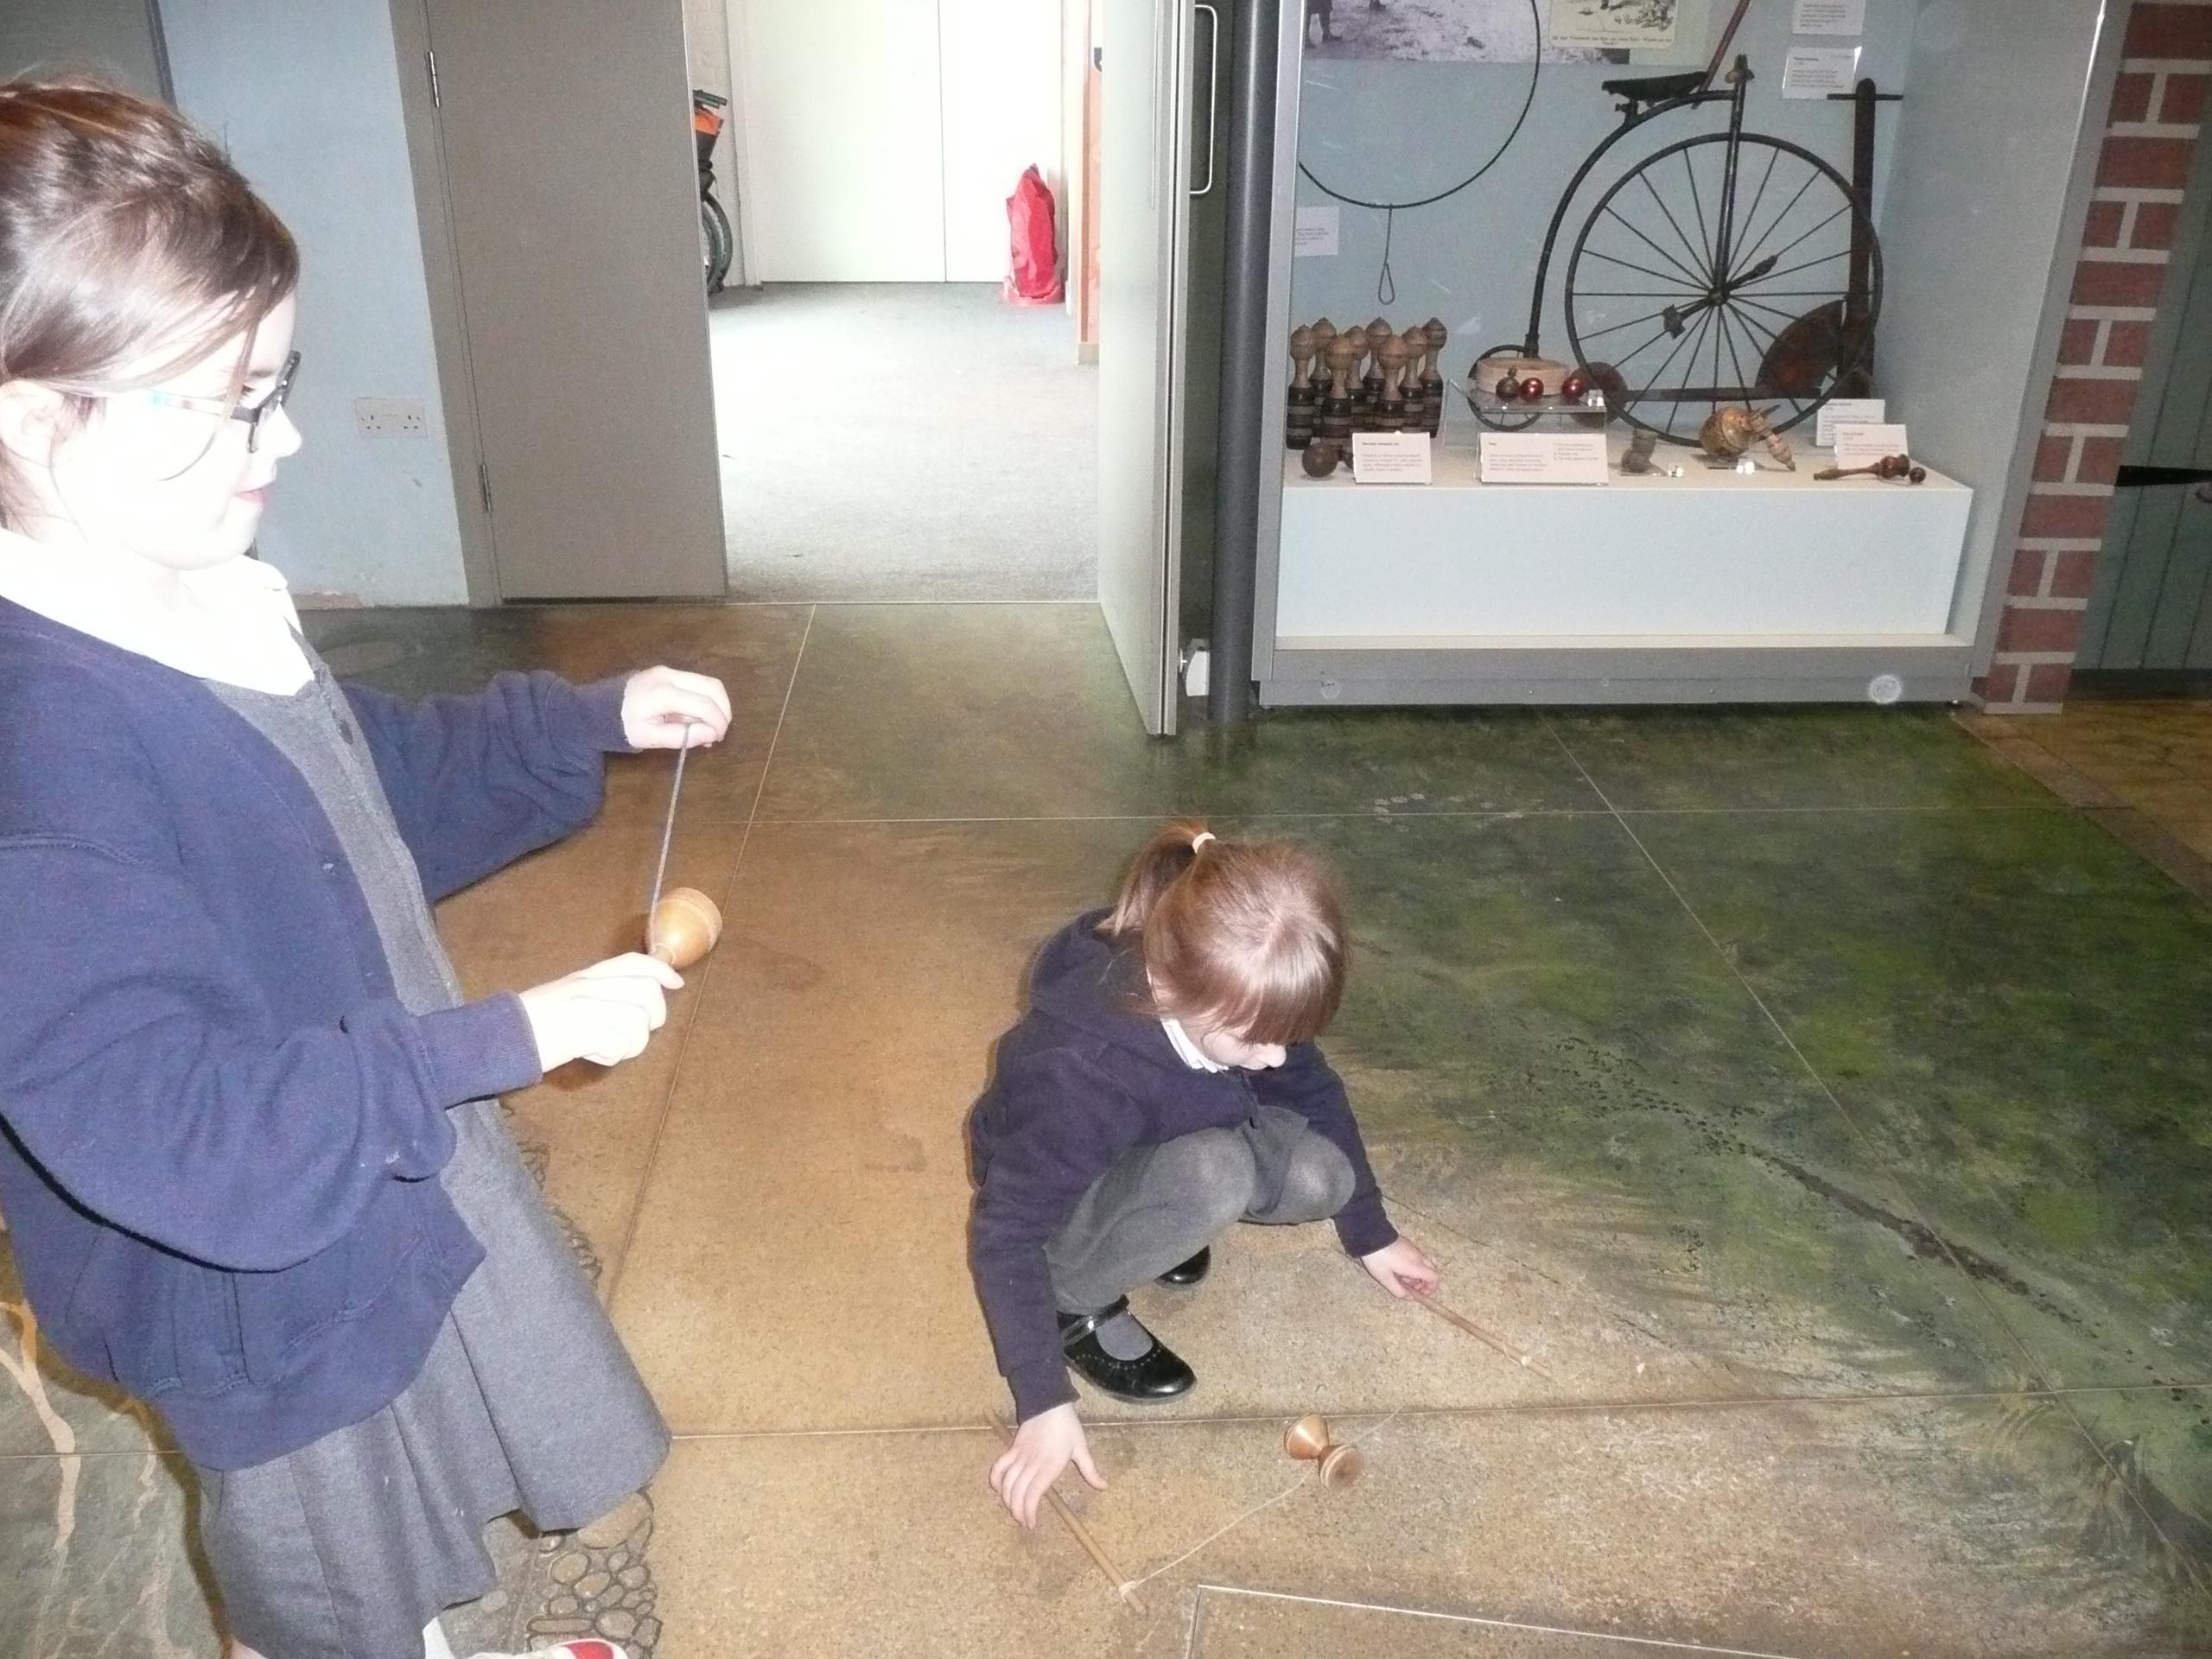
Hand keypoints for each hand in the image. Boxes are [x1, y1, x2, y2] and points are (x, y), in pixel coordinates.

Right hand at [517, 954, 682, 1070]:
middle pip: (647, 992)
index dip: (660, 970)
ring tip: (605, 1046)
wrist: (500, 1036)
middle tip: (633, 1031)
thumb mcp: (567, 995)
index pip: (633, 962)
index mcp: (587, 976)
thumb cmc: (534, 1022)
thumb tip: (637, 1002)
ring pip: (639, 1024)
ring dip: (629, 1044)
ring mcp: (587, 1008)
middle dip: (652, 1017)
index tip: (676, 983)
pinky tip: (591, 1053)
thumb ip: (600, 993)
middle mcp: (590, 987)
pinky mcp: (582, 1032)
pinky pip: (620, 1046)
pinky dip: (612, 1056)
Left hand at [622, 666, 730, 750]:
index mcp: (663, 693)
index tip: (718, 738)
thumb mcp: (649, 738)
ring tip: (709, 726)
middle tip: (720, 731)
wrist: (596, 708)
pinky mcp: (667, 672)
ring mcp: (668, 671)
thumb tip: (712, 734)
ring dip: (716, 703)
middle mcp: (669, 676)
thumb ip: (682, 736)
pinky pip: (696, 683)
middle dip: (723, 709)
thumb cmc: (622, 726)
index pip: (704, 704)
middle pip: (713, 686)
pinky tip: (697, 717)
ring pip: (708, 682)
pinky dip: (705, 698)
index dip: (718, 722)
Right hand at [990, 1403, 1104, 1528]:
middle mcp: (1031, 1463)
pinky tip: (998, 1489)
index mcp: (1049, 1465)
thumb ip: (1090, 1470)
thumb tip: (1103, 1486)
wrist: (1049, 1403)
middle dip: (1017, 1511)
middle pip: (1017, 1492)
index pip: (1033, 1493)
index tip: (1031, 1523)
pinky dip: (996, 1479)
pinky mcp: (1012, 1448)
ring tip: (1014, 1510)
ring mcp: (1020, 1456)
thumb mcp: (1081, 1448)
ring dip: (1007, 1499)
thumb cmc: (1067, 1426)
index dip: (1029, 1511)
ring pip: (1007, 1482)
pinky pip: (1000, 1466)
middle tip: (1023, 1521)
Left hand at [1359, 1236, 1440, 1299]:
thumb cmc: (1378, 1259)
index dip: (1431, 1289)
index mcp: (1415, 1266)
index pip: (1434, 1278)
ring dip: (1416, 1274)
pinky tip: (1397, 1267)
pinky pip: (1417, 1257)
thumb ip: (1398, 1291)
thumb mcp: (1385, 1278)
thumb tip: (1410, 1298)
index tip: (1419, 1294)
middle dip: (1423, 1282)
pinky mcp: (1408, 1244)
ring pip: (1424, 1264)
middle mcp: (1418, 1256)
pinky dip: (1412, 1266)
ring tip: (1400, 1277)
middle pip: (1431, 1271)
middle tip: (1409, 1286)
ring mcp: (1414, 1249)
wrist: (1371, 1235)